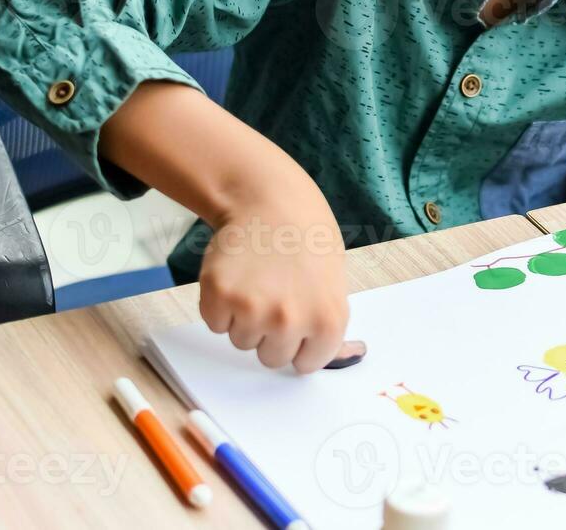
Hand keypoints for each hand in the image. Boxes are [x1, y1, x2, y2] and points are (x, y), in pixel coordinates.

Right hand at [97, 81, 364, 371]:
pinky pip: (214, 323)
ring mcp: (253, 309)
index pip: (305, 365)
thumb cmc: (307, 241)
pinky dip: (220, 305)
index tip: (298, 316)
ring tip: (259, 278)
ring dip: (244, 317)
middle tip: (276, 291)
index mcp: (328, 320)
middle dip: (270, 332)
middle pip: (270, 359)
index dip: (299, 342)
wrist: (271, 200)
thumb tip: (351, 358)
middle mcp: (291, 320)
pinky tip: (238, 273)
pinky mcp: (219, 295)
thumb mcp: (333, 284)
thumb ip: (331, 326)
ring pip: (241, 341)